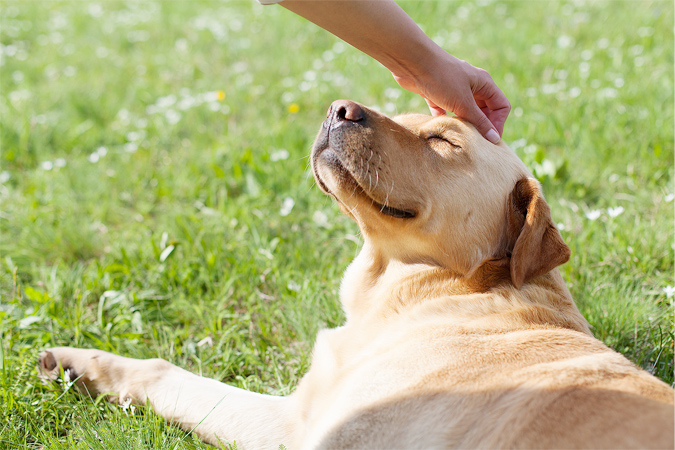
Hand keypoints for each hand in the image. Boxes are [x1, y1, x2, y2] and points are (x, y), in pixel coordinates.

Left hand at [392, 52, 509, 142]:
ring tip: (460, 138)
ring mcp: (453, 89)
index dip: (499, 123)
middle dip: (481, 126)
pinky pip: (445, 111)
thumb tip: (494, 139)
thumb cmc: (442, 79)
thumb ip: (479, 121)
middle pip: (484, 110)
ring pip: (464, 112)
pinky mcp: (436, 94)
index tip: (490, 140)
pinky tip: (442, 130)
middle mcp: (471, 85)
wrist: (412, 62)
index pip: (501, 106)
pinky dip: (446, 120)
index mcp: (483, 83)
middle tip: (474, 142)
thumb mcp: (464, 103)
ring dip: (464, 124)